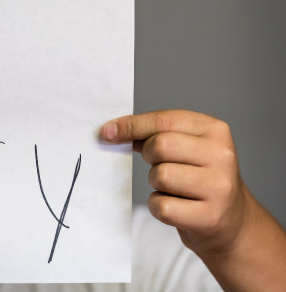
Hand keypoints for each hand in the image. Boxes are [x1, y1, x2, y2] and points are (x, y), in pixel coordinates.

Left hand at [100, 110, 245, 253]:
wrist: (231, 219)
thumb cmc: (198, 177)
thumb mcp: (186, 147)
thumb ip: (155, 134)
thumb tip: (113, 131)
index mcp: (214, 130)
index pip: (164, 119)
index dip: (131, 125)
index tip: (107, 132)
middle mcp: (221, 155)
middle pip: (160, 145)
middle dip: (148, 155)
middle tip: (157, 164)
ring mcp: (219, 187)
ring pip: (160, 175)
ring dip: (155, 183)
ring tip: (171, 186)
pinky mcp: (210, 216)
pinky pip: (162, 207)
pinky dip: (158, 207)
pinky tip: (174, 205)